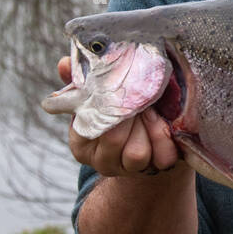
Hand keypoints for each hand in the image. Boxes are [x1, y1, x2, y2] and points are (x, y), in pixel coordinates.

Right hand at [58, 56, 182, 177]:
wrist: (152, 128)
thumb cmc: (120, 107)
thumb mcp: (101, 94)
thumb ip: (83, 79)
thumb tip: (64, 63)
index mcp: (82, 142)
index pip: (93, 127)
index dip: (110, 107)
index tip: (121, 93)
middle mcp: (102, 161)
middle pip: (114, 140)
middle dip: (131, 116)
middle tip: (141, 100)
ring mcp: (128, 169)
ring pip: (137, 154)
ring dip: (150, 128)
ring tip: (152, 113)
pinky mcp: (155, 170)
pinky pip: (163, 158)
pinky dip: (167, 139)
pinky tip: (165, 126)